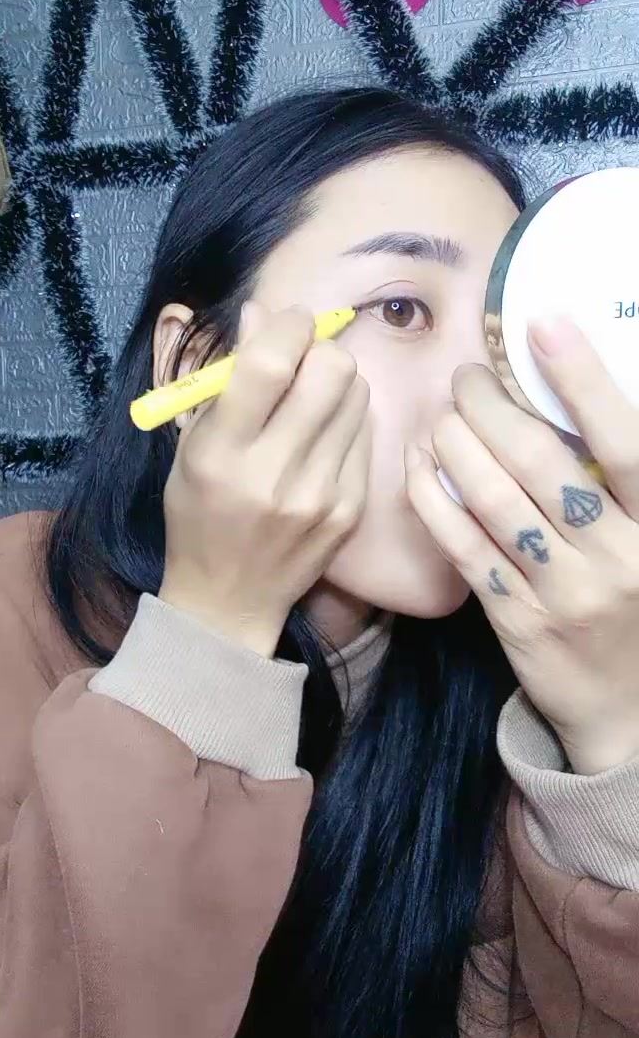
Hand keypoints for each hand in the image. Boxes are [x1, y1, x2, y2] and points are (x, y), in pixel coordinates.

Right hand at [160, 301, 370, 655]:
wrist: (230, 598)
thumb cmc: (200, 512)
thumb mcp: (192, 446)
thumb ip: (225, 380)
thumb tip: (263, 313)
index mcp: (222, 453)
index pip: (271, 364)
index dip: (287, 327)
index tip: (286, 324)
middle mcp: (274, 474)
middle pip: (331, 371)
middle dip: (319, 349)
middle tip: (303, 361)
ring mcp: (319, 495)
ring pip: (357, 395)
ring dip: (337, 382)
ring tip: (310, 401)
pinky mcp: (350, 509)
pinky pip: (365, 433)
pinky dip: (345, 421)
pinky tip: (321, 438)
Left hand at [404, 316, 638, 774]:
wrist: (632, 711)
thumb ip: (626, 482)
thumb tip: (579, 402)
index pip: (627, 443)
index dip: (585, 381)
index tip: (544, 326)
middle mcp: (616, 558)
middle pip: (541, 464)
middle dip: (493, 408)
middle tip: (466, 376)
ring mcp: (562, 593)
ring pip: (495, 503)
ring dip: (457, 446)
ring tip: (442, 413)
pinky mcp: (516, 621)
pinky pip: (465, 549)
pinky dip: (436, 501)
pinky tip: (420, 466)